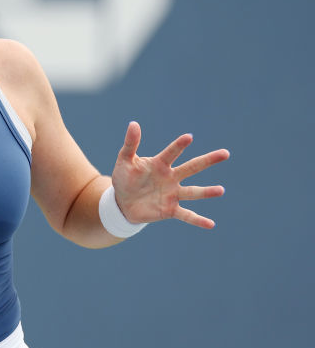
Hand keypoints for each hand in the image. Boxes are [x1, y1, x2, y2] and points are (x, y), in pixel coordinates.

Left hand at [112, 122, 229, 228]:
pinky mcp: (170, 210)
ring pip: (192, 192)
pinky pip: (186, 215)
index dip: (178, 146)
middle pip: (192, 167)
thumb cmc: (125, 178)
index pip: (171, 153)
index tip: (189, 137)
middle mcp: (171, 177)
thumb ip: (130, 143)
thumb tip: (133, 123)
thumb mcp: (124, 160)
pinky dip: (198, 220)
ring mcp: (172, 194)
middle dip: (208, 161)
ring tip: (221, 190)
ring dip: (206, 192)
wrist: (122, 202)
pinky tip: (211, 224)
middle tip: (225, 153)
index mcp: (160, 164)